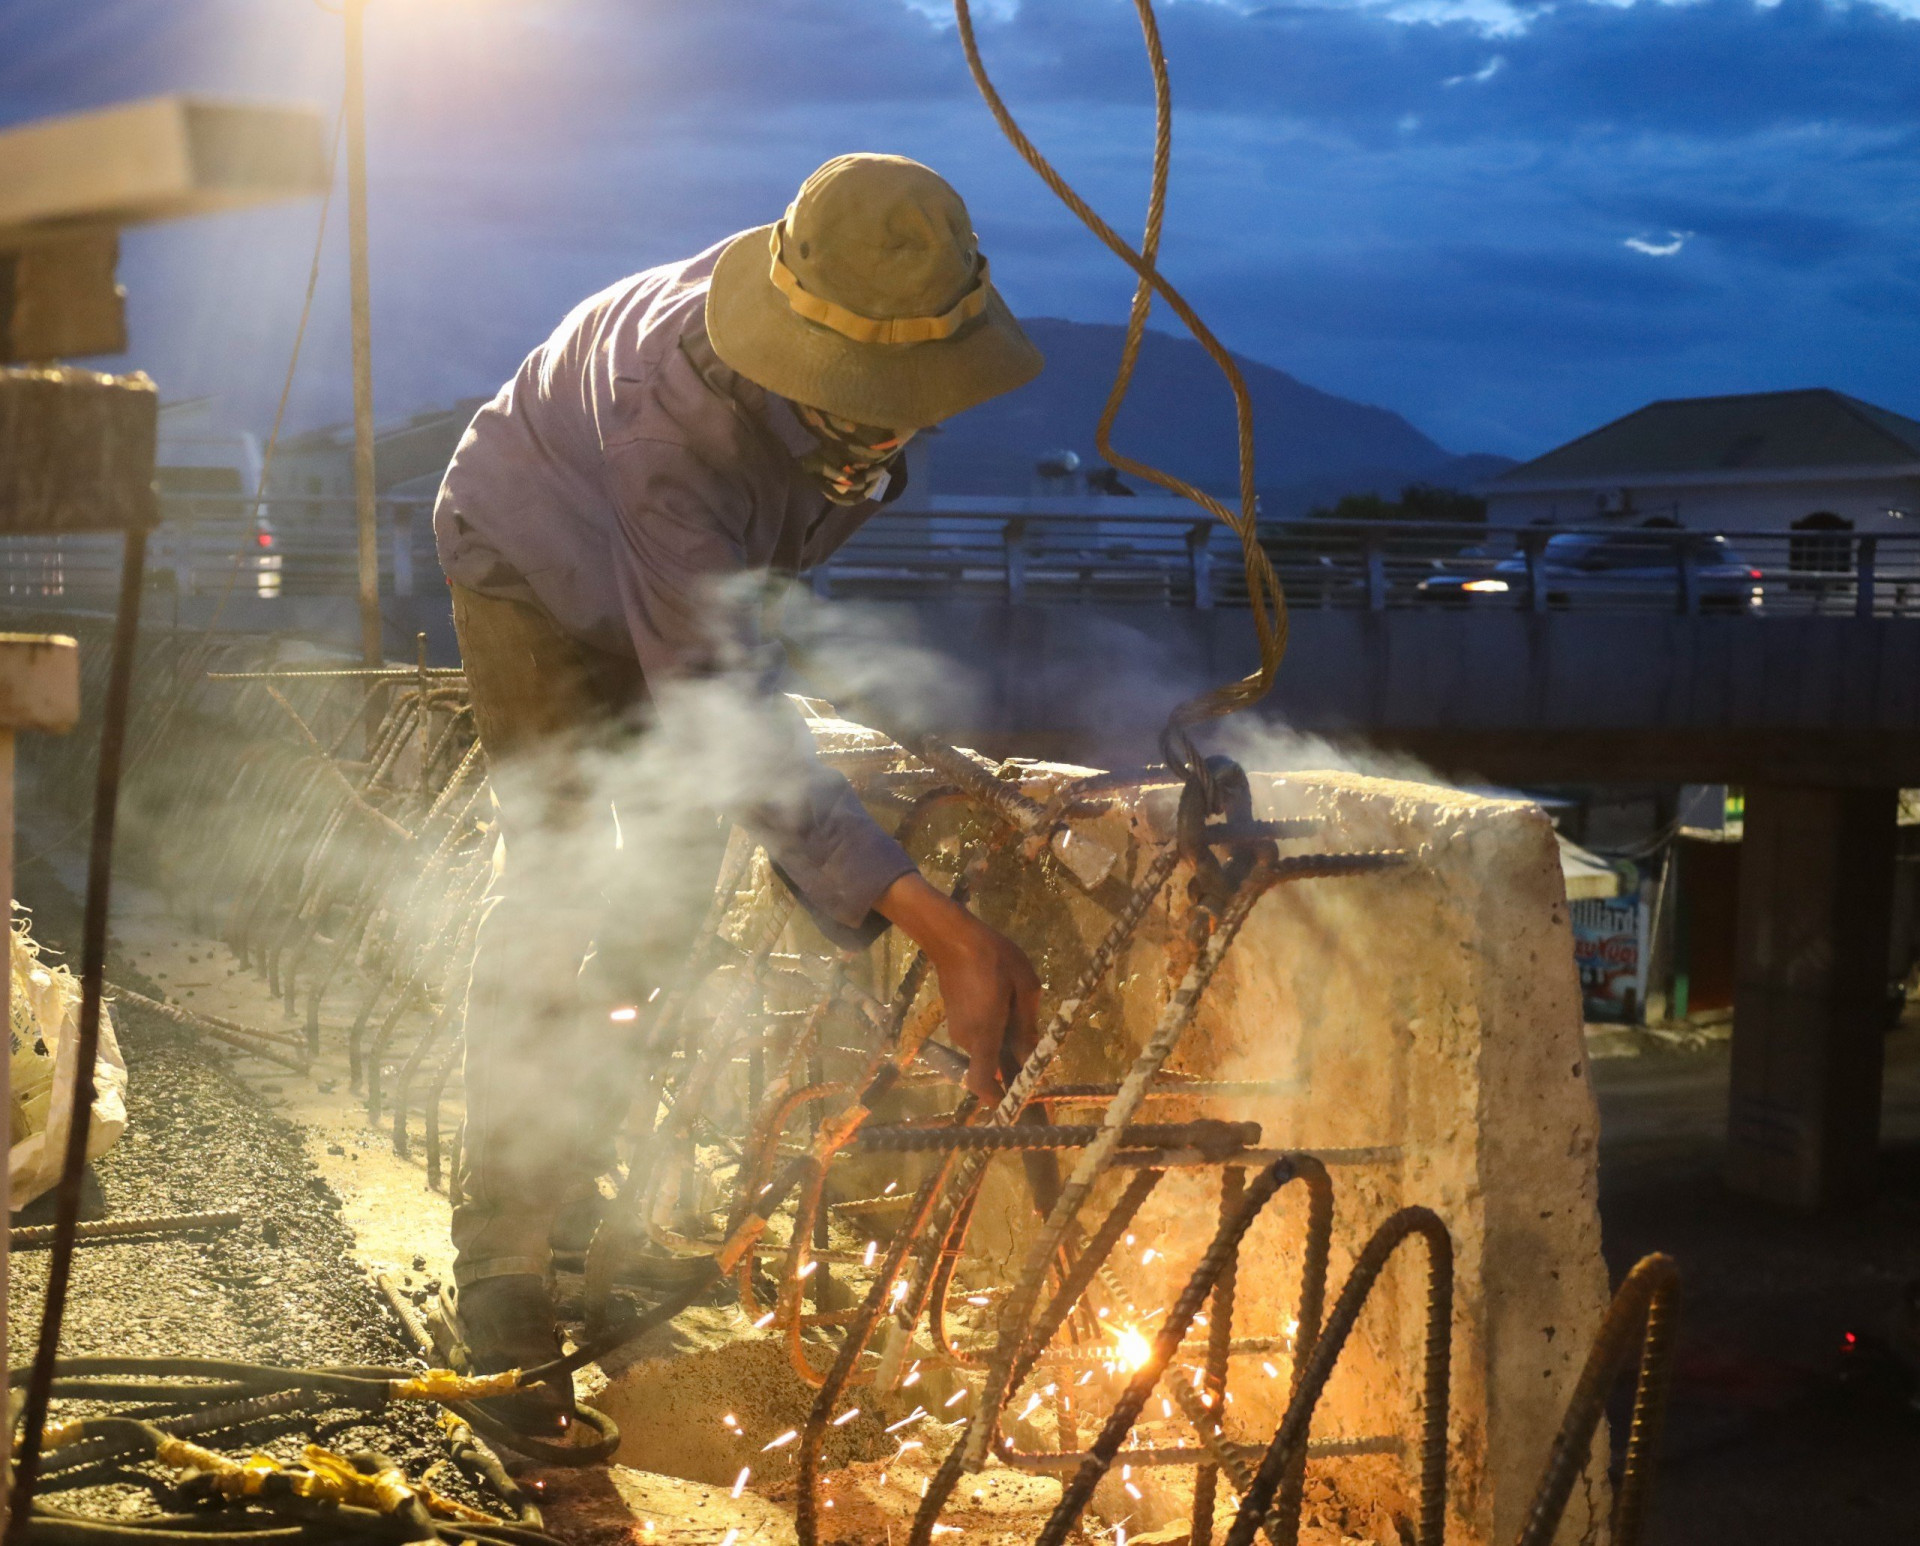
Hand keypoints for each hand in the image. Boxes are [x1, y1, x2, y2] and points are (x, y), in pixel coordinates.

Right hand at [876, 871, 1040, 1102]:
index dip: (997, 1100)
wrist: (953, 937)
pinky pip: (979, 1034)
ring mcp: (958, 1029)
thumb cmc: (994, 959)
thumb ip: (1028, 1026)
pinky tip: (1004, 1004)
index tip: (1015, 1106)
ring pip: (986, 1048)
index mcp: (985, 1034)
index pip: (982, 1082)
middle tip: (1035, 1049)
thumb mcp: (1025, 987)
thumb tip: (1030, 1057)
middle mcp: (967, 1039)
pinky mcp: (955, 1019)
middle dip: (1012, 1064)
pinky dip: (993, 1030)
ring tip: (1020, 1012)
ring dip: (1004, 1041)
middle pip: (992, 1065)